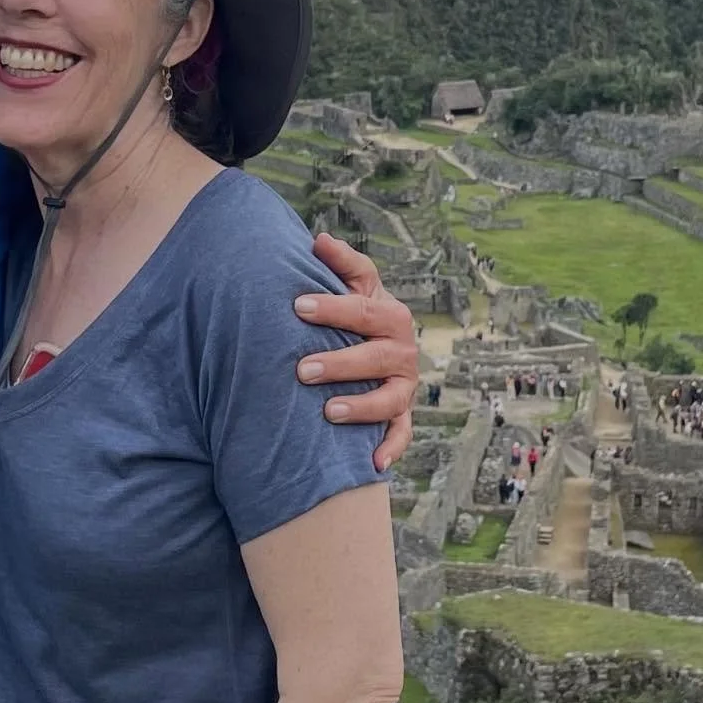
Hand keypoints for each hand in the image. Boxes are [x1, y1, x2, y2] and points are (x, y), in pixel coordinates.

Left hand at [294, 232, 418, 470]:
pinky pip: (402, 434)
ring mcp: (404, 385)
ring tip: (327, 412)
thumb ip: (340, 262)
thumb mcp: (354, 283)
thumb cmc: (356, 310)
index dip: (332, 308)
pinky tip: (373, 463)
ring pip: (390, 398)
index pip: (362, 309)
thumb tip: (319, 239)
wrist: (377, 342)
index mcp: (390, 315)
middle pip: (376, 356)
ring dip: (362, 407)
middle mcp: (401, 351)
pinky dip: (391, 448)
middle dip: (340, 363)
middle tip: (303, 369)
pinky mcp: (402, 414)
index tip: (298, 307)